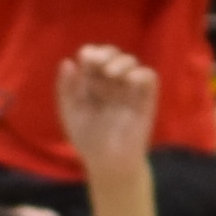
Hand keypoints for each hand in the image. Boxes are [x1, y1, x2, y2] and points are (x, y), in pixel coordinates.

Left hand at [57, 44, 157, 181]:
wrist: (108, 163)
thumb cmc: (88, 139)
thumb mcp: (71, 112)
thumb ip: (66, 89)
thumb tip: (67, 62)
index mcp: (91, 82)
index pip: (93, 57)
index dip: (91, 52)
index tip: (86, 59)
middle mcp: (110, 82)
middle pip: (112, 54)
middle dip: (106, 53)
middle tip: (98, 63)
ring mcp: (128, 89)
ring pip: (131, 62)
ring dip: (121, 61)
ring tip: (111, 74)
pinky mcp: (145, 98)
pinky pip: (149, 77)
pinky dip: (141, 73)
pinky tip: (129, 80)